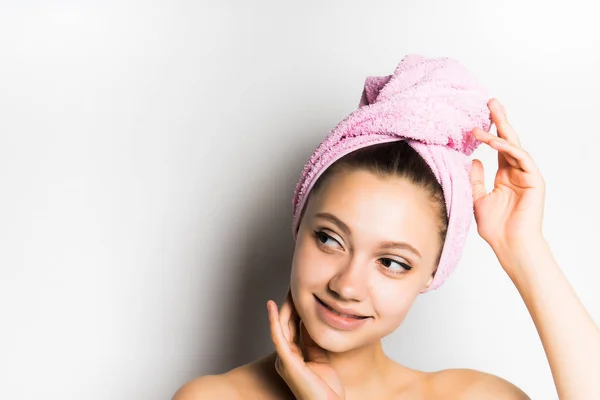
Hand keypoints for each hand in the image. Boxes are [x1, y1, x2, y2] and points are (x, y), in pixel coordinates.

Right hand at [267, 290, 344, 398]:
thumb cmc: (327, 390)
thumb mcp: (321, 360)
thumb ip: (313, 344)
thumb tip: (312, 324)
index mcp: (293, 358)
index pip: (292, 328)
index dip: (295, 310)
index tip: (299, 293)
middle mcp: (285, 358)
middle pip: (285, 325)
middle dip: (289, 306)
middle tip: (294, 286)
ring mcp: (284, 360)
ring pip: (281, 327)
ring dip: (283, 307)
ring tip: (287, 290)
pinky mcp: (287, 362)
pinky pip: (278, 337)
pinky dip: (274, 320)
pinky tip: (273, 306)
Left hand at [469, 99, 545, 260]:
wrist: (509, 244)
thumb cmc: (495, 227)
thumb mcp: (477, 198)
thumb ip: (476, 179)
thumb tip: (473, 160)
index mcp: (505, 175)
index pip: (498, 147)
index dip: (489, 132)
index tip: (477, 118)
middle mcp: (516, 172)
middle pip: (508, 140)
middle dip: (500, 120)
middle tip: (491, 102)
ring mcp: (527, 175)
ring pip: (514, 145)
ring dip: (500, 130)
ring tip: (488, 115)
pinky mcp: (534, 180)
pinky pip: (520, 157)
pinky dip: (507, 147)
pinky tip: (493, 140)